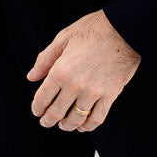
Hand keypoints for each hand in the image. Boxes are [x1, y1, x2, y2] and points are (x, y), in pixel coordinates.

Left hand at [27, 10, 140, 130]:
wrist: (124, 29)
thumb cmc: (92, 30)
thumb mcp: (62, 39)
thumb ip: (45, 60)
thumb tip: (31, 77)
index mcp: (60, 71)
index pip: (43, 98)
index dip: (37, 108)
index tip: (36, 111)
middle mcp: (75, 85)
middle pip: (57, 112)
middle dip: (48, 120)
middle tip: (45, 122)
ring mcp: (93, 92)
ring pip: (76, 118)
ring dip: (67, 125)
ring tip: (63, 125)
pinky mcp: (110, 95)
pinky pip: (97, 118)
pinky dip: (89, 126)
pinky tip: (83, 126)